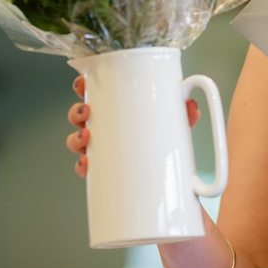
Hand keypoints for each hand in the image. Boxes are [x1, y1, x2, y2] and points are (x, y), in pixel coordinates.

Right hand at [65, 76, 201, 177]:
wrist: (174, 184)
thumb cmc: (170, 144)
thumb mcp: (179, 126)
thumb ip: (186, 116)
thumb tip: (192, 107)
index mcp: (119, 110)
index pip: (95, 94)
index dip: (82, 87)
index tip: (82, 83)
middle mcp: (107, 129)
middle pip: (80, 117)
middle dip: (76, 112)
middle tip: (86, 111)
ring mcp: (104, 151)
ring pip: (78, 142)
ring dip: (75, 138)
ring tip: (86, 136)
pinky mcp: (105, 174)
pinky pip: (86, 169)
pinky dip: (82, 166)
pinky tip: (86, 164)